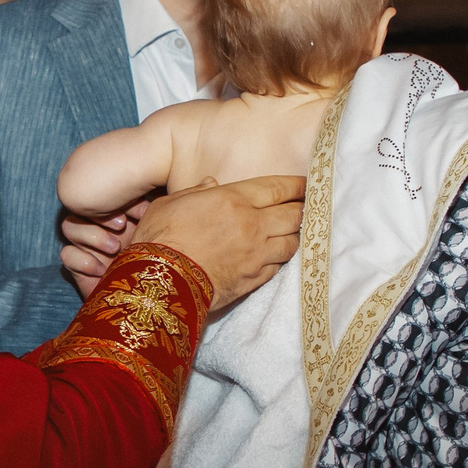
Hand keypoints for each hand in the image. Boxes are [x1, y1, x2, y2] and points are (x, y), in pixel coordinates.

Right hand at [60, 200, 147, 298]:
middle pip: (81, 205)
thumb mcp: (156, 235)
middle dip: (101, 214)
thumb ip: (153, 215)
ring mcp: (86, 246)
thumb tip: (155, 200)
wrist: (145, 299)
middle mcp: (98, 227)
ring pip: (69, 226)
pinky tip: (101, 270)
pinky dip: (82, 260)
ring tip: (115, 248)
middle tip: (122, 226)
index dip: (122, 199)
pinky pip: (66, 254)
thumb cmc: (156, 265)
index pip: (107, 195)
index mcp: (118, 214)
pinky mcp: (77, 268)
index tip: (144, 211)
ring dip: (92, 235)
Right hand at [131, 175, 304, 311]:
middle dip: (304, 208)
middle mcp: (252, 225)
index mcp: (233, 199)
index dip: (296, 184)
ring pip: (292, 242)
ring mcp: (256, 255)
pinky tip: (278, 257)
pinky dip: (281, 260)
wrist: (158, 284)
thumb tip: (210, 184)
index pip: (278, 188)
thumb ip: (195, 191)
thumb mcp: (169, 203)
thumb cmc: (158, 240)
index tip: (306, 182)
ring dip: (295, 235)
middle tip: (309, 205)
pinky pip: (278, 267)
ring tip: (295, 232)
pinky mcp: (253, 280)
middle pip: (293, 214)